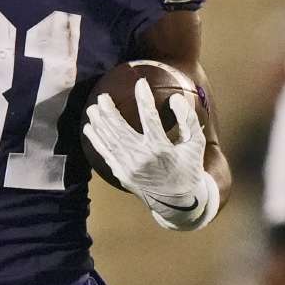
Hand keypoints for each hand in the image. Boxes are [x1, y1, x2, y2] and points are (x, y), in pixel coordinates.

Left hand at [82, 78, 210, 226]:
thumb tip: (176, 98)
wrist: (178, 202)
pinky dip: (95, 139)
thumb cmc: (188, 168)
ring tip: (92, 107)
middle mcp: (142, 158)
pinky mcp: (120, 173)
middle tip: (103, 96)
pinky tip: (89, 127)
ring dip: (98, 122)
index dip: (145, 99)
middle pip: (120, 129)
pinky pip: (104, 153)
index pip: (151, 118)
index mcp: (162, 150)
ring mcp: (129, 167)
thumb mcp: (196, 146)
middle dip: (109, 110)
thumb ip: (187, 120)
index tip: (141, 82)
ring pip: (109, 140)